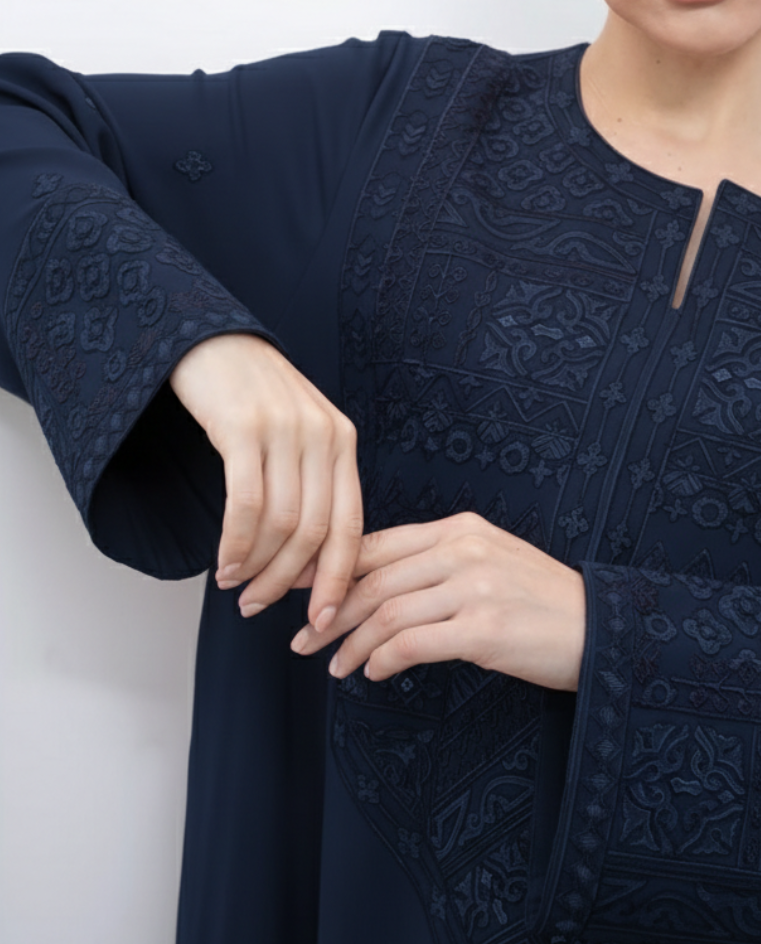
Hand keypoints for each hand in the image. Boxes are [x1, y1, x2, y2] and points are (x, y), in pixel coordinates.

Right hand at [168, 333, 362, 633]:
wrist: (212, 340)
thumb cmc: (253, 396)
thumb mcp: (297, 432)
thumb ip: (309, 482)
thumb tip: (305, 558)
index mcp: (342, 441)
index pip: (351, 524)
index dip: (337, 578)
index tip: (323, 619)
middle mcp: (322, 436)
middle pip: (316, 532)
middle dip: (288, 581)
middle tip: (258, 608)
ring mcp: (285, 430)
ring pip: (281, 523)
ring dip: (257, 567)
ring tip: (235, 587)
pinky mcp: (243, 427)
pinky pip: (245, 503)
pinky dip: (236, 543)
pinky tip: (224, 563)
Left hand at [289, 511, 585, 691]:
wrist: (601, 627)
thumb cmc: (541, 603)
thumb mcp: (490, 563)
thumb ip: (438, 565)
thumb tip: (375, 588)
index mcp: (461, 528)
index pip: (378, 543)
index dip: (331, 568)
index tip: (300, 592)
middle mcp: (464, 549)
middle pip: (373, 578)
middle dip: (328, 611)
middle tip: (303, 638)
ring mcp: (475, 586)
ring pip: (385, 612)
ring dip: (350, 644)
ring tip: (336, 666)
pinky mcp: (484, 627)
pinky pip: (411, 643)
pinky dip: (382, 660)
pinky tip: (374, 673)